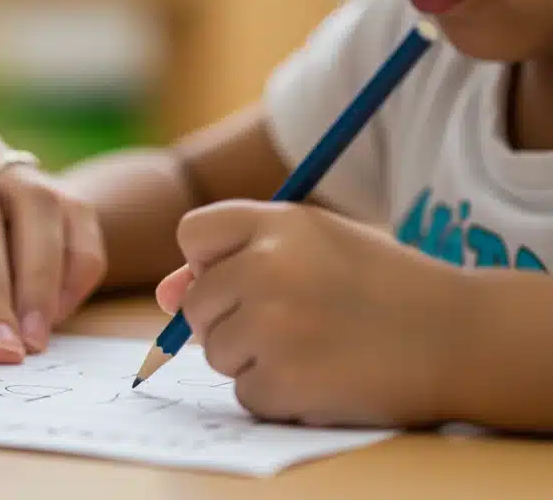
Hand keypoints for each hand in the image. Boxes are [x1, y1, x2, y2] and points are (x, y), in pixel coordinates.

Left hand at [155, 200, 471, 427]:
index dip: (212, 260)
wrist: (456, 336)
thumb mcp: (311, 246)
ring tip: (315, 344)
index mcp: (277, 223)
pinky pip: (244, 394)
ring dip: (254, 359)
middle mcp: (267, 268)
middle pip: (196, 304)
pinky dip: (276, 395)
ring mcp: (273, 327)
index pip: (192, 233)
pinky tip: (323, 375)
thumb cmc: (377, 286)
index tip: (248, 274)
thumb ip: (235, 258)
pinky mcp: (282, 381)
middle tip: (296, 318)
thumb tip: (163, 295)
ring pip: (216, 352)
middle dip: (231, 318)